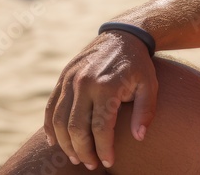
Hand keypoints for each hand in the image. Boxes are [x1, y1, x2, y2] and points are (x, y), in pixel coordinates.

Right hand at [45, 31, 157, 169]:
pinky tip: (55, 142)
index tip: (108, 162)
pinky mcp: (63, 77)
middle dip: (83, 151)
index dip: (103, 149)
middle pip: (76, 128)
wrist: (123, 36)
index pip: (100, 128)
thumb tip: (138, 137)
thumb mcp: (150, 85)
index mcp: (107, 86)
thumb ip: (145, 111)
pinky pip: (50, 107)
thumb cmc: (138, 64)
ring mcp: (70, 79)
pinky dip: (49, 127)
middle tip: (91, 164)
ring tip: (76, 156)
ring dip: (65, 144)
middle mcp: (84, 83)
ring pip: (58, 120)